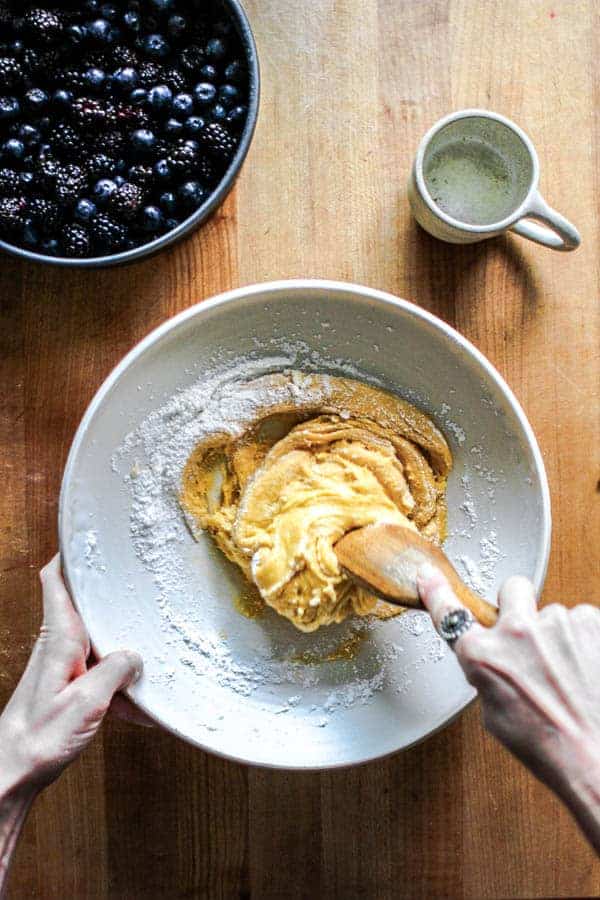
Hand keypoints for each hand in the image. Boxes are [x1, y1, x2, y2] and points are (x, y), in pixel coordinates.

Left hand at [0, 556, 142, 795]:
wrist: (12, 772)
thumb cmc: (39, 738)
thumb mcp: (87, 702)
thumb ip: (115, 671)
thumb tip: (135, 655)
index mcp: (60, 638)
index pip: (55, 580)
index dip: (69, 554)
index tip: (89, 534)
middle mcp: (59, 645)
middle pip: (85, 605)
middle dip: (111, 596)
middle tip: (140, 583)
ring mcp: (63, 665)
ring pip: (97, 641)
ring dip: (121, 648)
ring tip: (151, 653)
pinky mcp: (68, 686)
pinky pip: (99, 673)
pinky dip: (118, 684)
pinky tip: (138, 708)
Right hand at [417, 565, 599, 853]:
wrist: (594, 757)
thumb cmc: (546, 744)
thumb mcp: (494, 712)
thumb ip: (490, 671)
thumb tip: (499, 656)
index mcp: (482, 655)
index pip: (449, 614)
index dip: (436, 592)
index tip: (429, 577)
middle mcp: (516, 631)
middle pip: (513, 588)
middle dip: (519, 605)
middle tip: (531, 636)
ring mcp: (556, 623)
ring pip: (554, 613)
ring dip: (558, 634)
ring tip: (568, 672)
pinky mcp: (591, 622)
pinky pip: (584, 620)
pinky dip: (585, 640)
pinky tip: (587, 668)